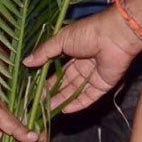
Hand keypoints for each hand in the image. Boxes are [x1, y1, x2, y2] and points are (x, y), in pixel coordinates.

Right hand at [24, 5, 140, 111]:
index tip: (34, 88)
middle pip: (66, 82)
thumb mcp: (61, 40)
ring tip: (47, 109)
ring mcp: (94, 75)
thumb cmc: (88, 32)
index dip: (46, 78)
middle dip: (53, 92)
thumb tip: (26, 62)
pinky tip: (65, 110)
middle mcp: (83, 64)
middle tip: (39, 102)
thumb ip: (44, 52)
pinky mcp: (103, 84)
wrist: (115, 35)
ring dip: (62, 100)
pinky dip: (78, 104)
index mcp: (73, 50)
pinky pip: (89, 96)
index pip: (57, 68)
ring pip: (75, 91)